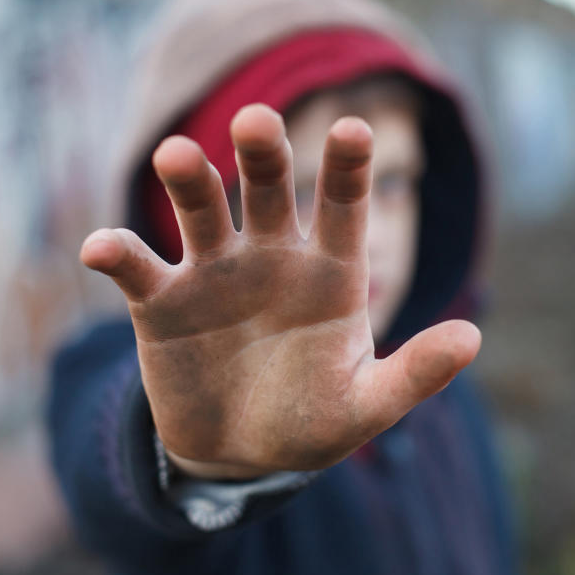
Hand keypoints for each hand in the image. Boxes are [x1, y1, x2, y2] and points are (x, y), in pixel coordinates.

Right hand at [81, 104, 480, 478]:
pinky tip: (100, 249)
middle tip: (255, 121)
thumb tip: (473, 338)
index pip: (342, 208)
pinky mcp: (161, 303)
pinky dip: (118, 253)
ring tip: (176, 156)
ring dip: (188, 181)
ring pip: (201, 211)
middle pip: (267, 189)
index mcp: (329, 272)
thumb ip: (412, 375)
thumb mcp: (364, 406)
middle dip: (262, 154)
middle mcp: (271, 256)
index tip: (355, 130)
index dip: (346, 170)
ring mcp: (214, 273)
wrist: (240, 452)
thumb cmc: (311, 421)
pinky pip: (137, 268)